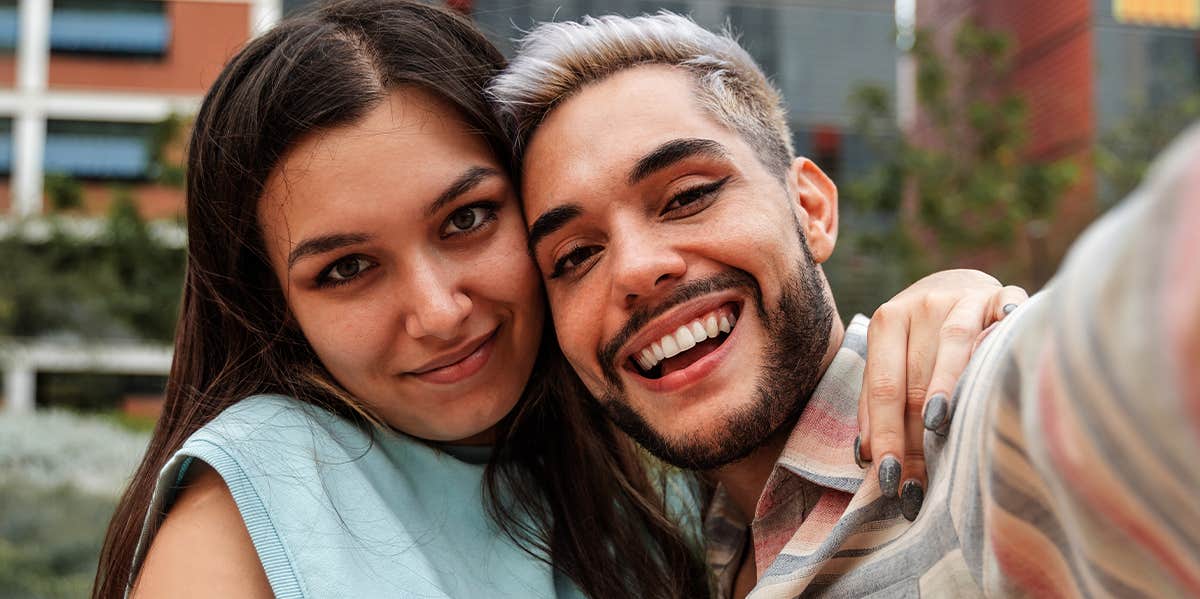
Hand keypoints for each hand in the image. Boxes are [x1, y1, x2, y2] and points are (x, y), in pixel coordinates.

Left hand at [855, 269, 1026, 519]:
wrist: (958, 285)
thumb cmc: (922, 341)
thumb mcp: (893, 362)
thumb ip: (879, 403)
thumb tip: (866, 457)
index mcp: (888, 323)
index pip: (884, 387)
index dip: (884, 434)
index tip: (889, 478)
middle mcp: (922, 306)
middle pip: (916, 375)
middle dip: (914, 432)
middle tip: (918, 482)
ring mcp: (963, 298)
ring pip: (953, 342)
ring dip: (945, 384)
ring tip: (937, 424)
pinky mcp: (1002, 295)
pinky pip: (1005, 308)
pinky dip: (1007, 322)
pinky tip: (1005, 346)